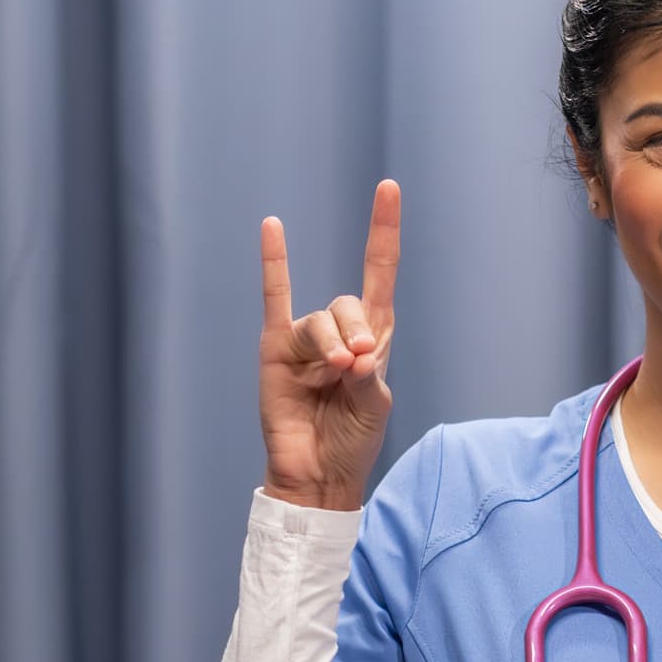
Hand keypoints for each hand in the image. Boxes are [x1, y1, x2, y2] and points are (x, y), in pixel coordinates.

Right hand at [260, 179, 399, 511]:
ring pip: (319, 321)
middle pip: (349, 304)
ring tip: (337, 374)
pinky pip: (274, 301)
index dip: (383, 233)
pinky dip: (274, 264)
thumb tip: (354, 353)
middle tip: (357, 365)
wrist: (317, 474)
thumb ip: (366, 375)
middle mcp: (339, 331)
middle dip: (355, 332)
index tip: (388, 188)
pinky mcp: (276, 350)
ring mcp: (305, 340)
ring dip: (330, 344)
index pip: (380, 274)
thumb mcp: (373, 406)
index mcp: (373, 338)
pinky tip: (272, 228)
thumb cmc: (352, 441)